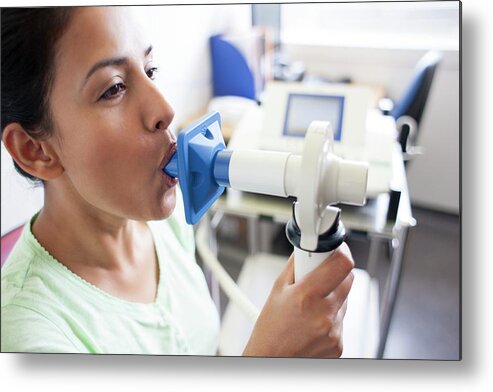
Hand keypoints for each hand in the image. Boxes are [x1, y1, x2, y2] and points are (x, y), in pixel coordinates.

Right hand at [242, 243, 354, 357]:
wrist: (270, 361)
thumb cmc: (269, 330)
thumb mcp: (277, 290)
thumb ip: (296, 266)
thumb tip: (307, 250)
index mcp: (306, 296)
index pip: (342, 264)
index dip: (341, 252)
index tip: (336, 249)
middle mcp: (324, 314)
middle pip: (347, 279)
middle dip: (335, 273)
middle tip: (319, 275)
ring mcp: (334, 331)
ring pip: (344, 300)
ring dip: (332, 296)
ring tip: (309, 306)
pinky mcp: (339, 344)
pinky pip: (341, 320)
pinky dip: (331, 317)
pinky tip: (313, 322)